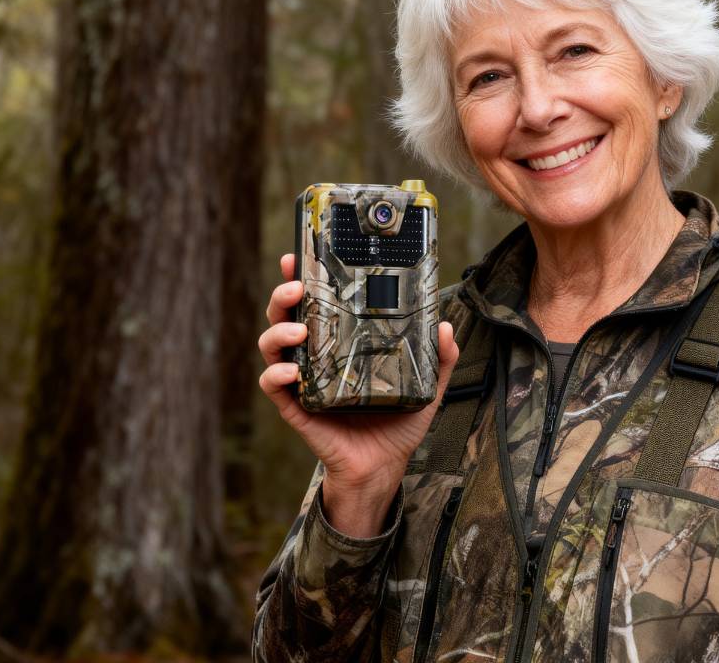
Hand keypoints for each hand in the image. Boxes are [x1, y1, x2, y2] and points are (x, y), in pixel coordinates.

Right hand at [257, 253, 458, 534]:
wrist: (385, 465)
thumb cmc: (398, 420)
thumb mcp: (426, 383)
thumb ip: (440, 356)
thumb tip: (446, 324)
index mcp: (339, 341)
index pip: (315, 301)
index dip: (301, 277)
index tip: (299, 254)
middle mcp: (315, 355)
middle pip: (284, 315)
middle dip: (282, 294)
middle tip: (295, 285)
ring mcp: (302, 380)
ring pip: (272, 346)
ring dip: (278, 331)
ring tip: (298, 328)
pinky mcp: (297, 407)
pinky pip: (274, 387)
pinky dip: (277, 375)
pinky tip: (293, 370)